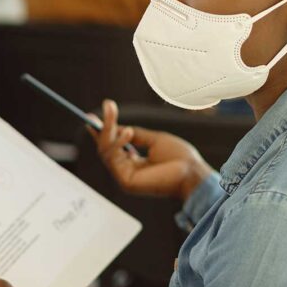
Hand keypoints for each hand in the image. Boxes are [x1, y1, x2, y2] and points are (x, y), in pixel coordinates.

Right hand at [91, 99, 215, 201]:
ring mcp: (125, 178)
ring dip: (108, 129)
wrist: (192, 172)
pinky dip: (117, 142)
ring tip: (112, 112)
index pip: (112, 148)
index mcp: (134, 165)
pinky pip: (113, 158)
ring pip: (106, 151)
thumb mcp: (155, 140)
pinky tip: (127, 132)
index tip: (94, 117)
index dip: (103, 132)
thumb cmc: (180, 158)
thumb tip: (119, 127)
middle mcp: (127, 172)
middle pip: (106, 148)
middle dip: (105, 126)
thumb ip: (136, 135)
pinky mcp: (126, 181)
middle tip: (107, 105)